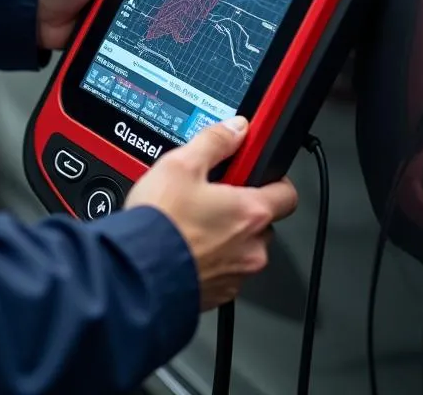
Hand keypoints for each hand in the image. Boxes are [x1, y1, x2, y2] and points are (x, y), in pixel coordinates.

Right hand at [125, 117, 298, 310]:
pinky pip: (224, 269)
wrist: (135, 273)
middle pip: (261, 220)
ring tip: (190, 220)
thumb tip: (236, 129)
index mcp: (251, 212)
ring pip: (242, 247)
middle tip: (210, 194)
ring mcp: (236, 274)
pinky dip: (210, 257)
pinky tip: (184, 244)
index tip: (255, 170)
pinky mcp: (218, 293)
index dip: (273, 178)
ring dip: (225, 234)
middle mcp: (252, 247)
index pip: (287, 193)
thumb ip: (215, 142)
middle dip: (240, 207)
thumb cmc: (161, 223)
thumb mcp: (181, 164)